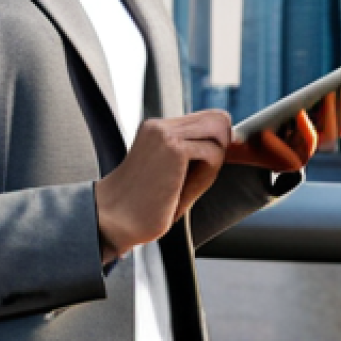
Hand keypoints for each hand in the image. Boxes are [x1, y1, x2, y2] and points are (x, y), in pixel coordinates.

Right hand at [94, 109, 230, 264]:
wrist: (112, 222)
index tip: (211, 165)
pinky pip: (213, 152)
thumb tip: (228, 141)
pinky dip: (209, 173)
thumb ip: (193, 154)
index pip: (207, 118)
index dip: (217, 140)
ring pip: (218, 131)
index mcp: (158, 128)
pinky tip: (186, 190)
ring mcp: (166, 134)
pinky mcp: (173, 149)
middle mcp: (161, 125)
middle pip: (218, 118)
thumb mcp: (170, 171)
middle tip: (206, 175)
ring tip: (193, 183)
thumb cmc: (143, 205)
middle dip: (222, 146)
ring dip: (216, 160)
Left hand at [224, 67, 340, 172]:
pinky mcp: (292, 162)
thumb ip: (324, 92)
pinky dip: (306, 129)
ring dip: (331, 114)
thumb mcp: (299, 102)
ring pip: (327, 137)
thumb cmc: (273, 120)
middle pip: (339, 125)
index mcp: (323, 128)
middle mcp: (318, 143)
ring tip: (329, 94)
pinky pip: (304, 145)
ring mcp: (306, 154)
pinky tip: (301, 113)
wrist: (243, 144)